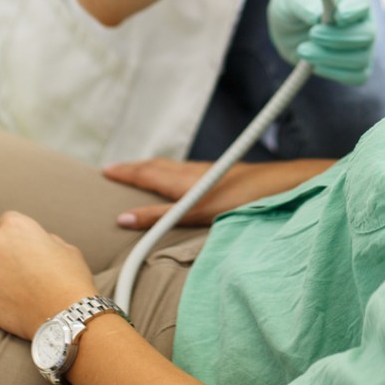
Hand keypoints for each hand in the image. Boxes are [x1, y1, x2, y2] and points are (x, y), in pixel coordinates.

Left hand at [0, 211, 98, 338]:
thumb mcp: (64, 247)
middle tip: (21, 271)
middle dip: (4, 253)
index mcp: (15, 225)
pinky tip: (8, 302)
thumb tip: (34, 245)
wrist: (62, 316)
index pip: (8, 222)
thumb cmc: (69, 279)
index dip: (19, 236)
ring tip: (15, 290)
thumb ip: (43, 240)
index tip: (25, 249)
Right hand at [104, 157, 335, 228]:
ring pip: (173, 167)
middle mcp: (193, 171)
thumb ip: (160, 218)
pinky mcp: (223, 174)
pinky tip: (182, 180)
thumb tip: (123, 219)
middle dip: (135, 167)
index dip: (124, 172)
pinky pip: (188, 170)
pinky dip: (173, 172)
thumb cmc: (241, 201)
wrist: (281, 185)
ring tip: (142, 173)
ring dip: (154, 168)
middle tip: (115, 169)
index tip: (104, 171)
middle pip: (157, 166)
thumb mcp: (196, 213)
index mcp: (182, 181)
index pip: (146, 173)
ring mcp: (209, 171)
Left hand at [266, 0, 376, 85]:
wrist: (291, 31)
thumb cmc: (296, 9)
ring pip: (360, 59)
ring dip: (329, 57)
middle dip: (337, 38)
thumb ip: (305, 4)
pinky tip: (316, 65)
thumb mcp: (293, 0)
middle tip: (312, 34)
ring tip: (303, 50)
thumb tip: (317, 16)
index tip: (337, 16)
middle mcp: (364, 22)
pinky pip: (356, 76)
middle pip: (367, 34)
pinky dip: (334, 72)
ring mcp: (364, 47)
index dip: (353, 11)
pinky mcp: (358, 68)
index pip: (363, 4)